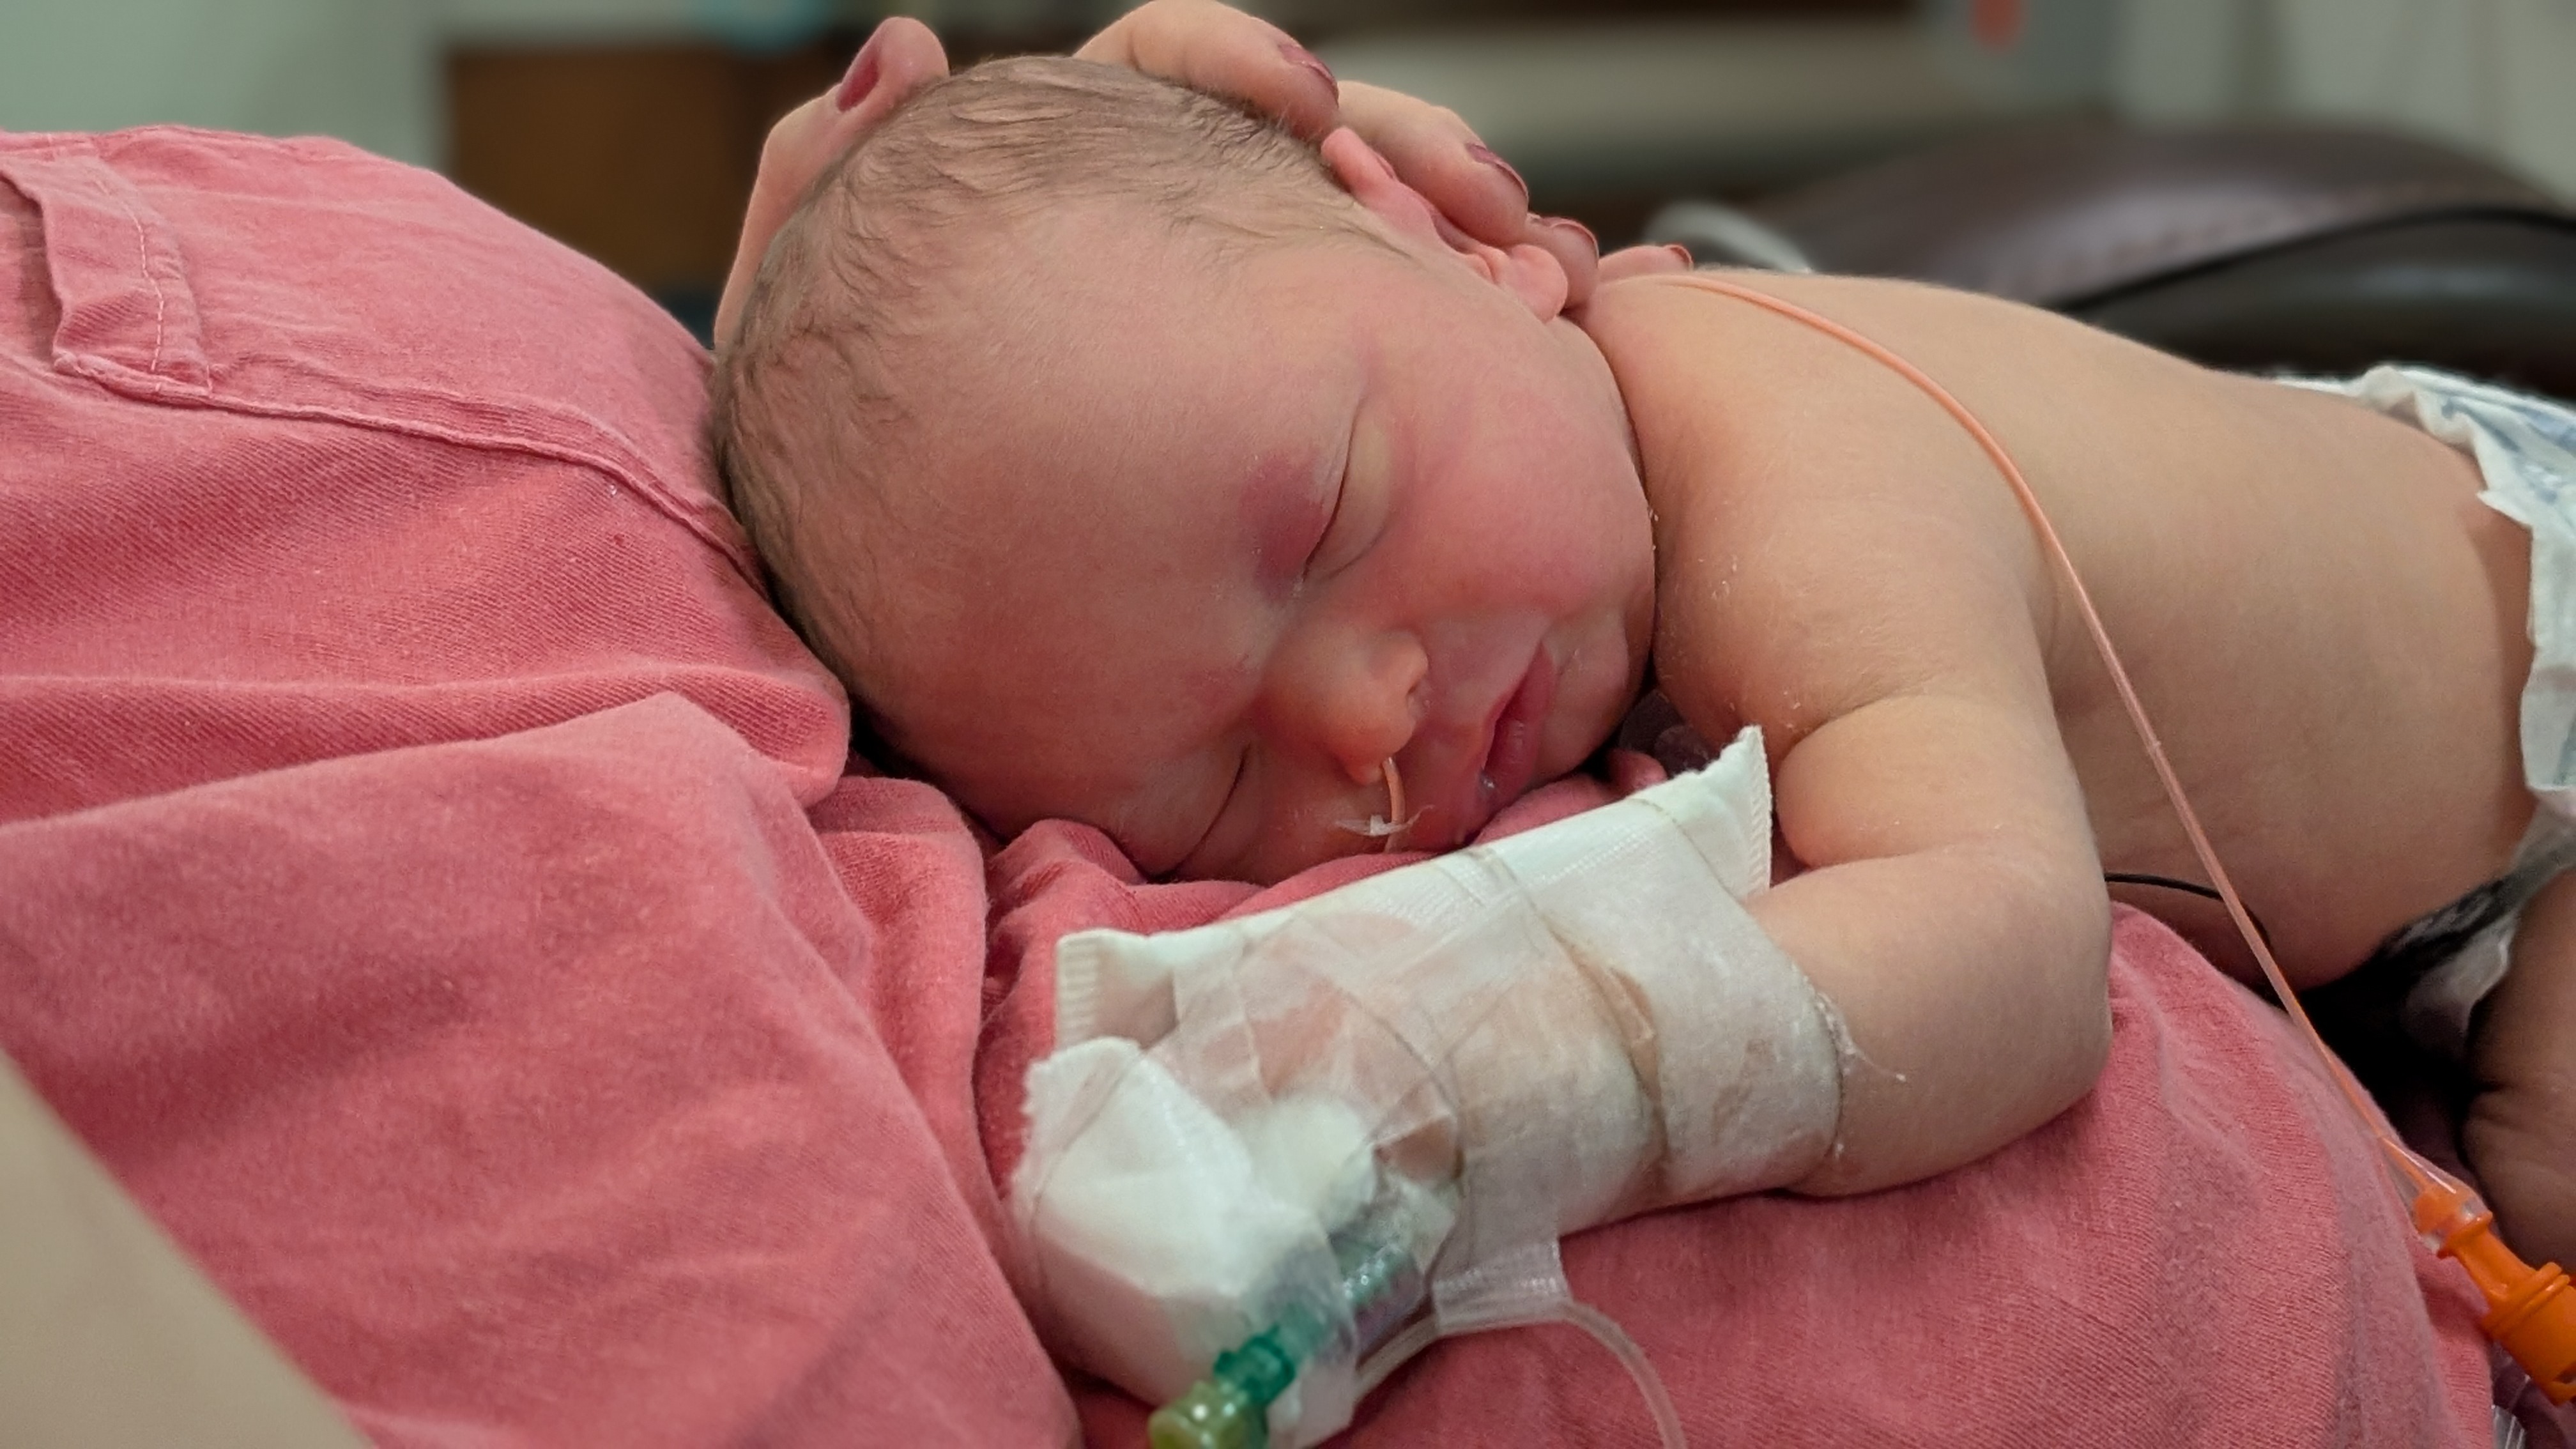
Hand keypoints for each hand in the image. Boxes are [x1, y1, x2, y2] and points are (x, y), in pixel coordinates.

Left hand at [715, 0, 1636, 348]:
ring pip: (1391, 232)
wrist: (884, 576)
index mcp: (1079, 174)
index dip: (1241, 63)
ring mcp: (1258, 301)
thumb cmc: (841, 437)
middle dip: (1418, 150)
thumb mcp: (809, 312)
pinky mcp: (1314, 388)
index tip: (1300, 101)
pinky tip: (1547, 328)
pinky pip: (1418, 332)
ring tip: (1541, 275)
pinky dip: (1489, 321)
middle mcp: (1180, 223)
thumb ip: (821, 176)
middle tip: (1489, 202)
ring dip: (1475, 236)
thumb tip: (911, 39)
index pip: (1173, 71)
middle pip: (1324, 138)